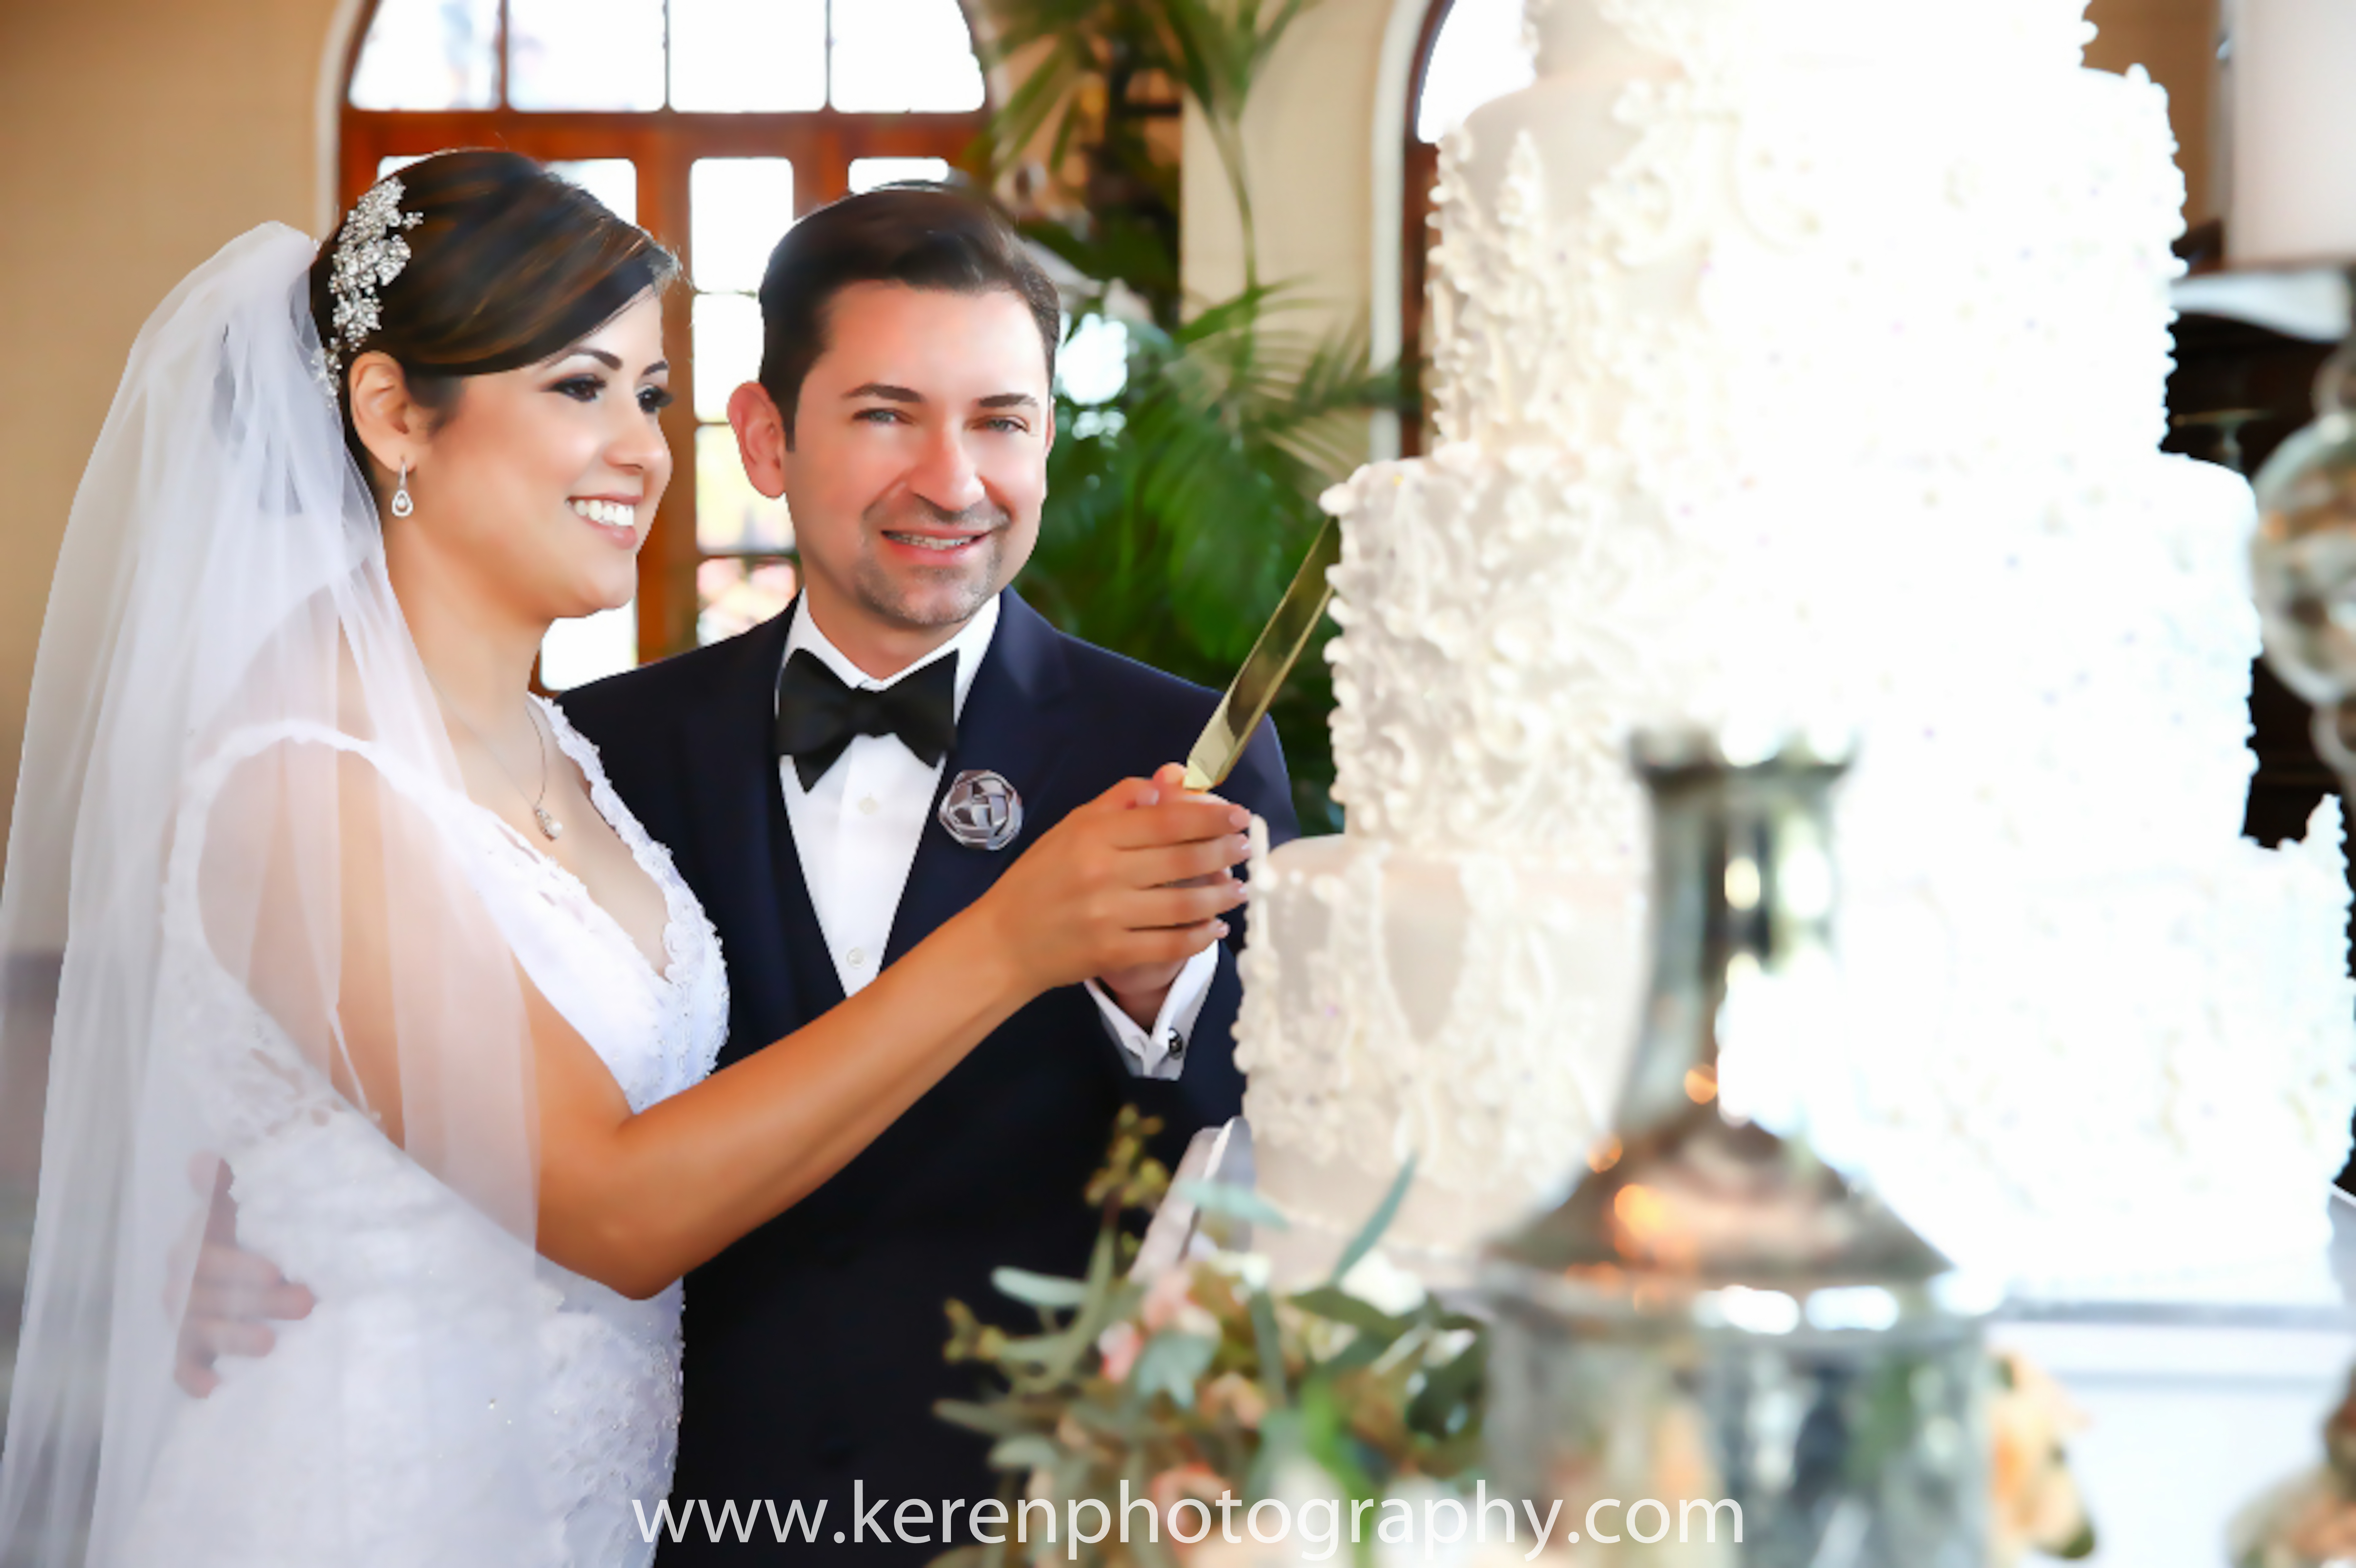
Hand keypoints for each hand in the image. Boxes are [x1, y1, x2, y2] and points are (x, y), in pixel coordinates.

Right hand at [173, 1156, 313, 1396]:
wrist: (281, 1261)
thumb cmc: (271, 1223)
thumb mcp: (263, 1197)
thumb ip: (233, 1182)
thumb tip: (204, 1159)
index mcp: (201, 1240)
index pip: (204, 1254)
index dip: (236, 1265)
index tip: (277, 1272)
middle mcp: (186, 1278)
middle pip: (208, 1293)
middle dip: (257, 1301)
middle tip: (305, 1303)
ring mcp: (186, 1314)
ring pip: (198, 1328)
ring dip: (233, 1337)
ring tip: (270, 1344)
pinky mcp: (192, 1348)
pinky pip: (183, 1365)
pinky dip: (194, 1378)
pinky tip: (216, 1389)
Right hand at [976, 771, 1251, 996]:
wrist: (1002, 942)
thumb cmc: (1038, 879)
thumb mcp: (1070, 827)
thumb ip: (1118, 802)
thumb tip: (1167, 783)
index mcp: (1094, 834)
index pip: (1167, 819)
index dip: (1211, 817)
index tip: (1239, 815)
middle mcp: (1103, 871)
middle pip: (1182, 857)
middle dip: (1225, 851)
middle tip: (1247, 849)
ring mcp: (1108, 914)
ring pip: (1183, 903)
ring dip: (1220, 895)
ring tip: (1239, 889)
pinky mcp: (1112, 952)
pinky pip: (1170, 943)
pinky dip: (1200, 937)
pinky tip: (1216, 928)